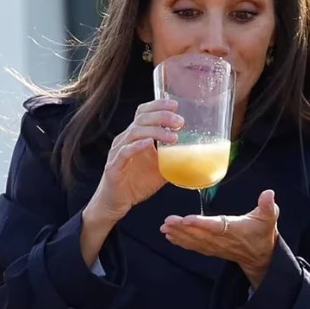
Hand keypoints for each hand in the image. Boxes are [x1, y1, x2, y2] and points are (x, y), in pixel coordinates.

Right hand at [85, 99, 182, 224]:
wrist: (115, 203)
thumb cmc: (135, 184)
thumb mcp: (160, 169)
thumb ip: (173, 159)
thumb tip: (196, 156)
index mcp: (135, 137)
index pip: (143, 113)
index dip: (157, 105)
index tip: (175, 105)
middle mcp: (125, 140)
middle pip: (141, 119)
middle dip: (161, 116)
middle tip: (179, 121)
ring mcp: (118, 152)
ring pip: (134, 133)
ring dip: (154, 131)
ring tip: (172, 136)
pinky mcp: (113, 167)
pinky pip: (124, 153)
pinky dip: (137, 146)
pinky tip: (149, 144)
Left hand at [160, 189, 279, 287]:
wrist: (261, 256)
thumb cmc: (263, 233)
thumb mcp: (269, 218)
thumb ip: (267, 206)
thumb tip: (269, 193)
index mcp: (233, 229)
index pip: (215, 226)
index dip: (201, 223)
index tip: (187, 219)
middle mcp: (221, 240)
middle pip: (199, 234)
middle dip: (182, 228)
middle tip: (167, 221)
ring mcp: (215, 246)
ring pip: (194, 241)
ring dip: (178, 235)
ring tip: (164, 228)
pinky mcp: (211, 249)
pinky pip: (194, 246)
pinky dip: (181, 242)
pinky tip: (170, 237)